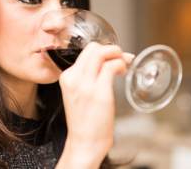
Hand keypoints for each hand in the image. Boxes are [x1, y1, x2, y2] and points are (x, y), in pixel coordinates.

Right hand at [57, 42, 132, 167]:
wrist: (84, 142)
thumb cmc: (85, 120)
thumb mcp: (80, 94)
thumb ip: (90, 77)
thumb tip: (111, 60)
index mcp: (67, 77)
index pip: (85, 52)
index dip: (103, 50)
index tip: (113, 56)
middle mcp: (74, 78)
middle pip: (93, 48)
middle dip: (111, 49)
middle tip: (121, 58)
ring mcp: (85, 85)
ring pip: (102, 53)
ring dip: (117, 54)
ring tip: (124, 64)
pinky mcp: (99, 92)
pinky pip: (112, 66)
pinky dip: (121, 65)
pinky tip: (123, 72)